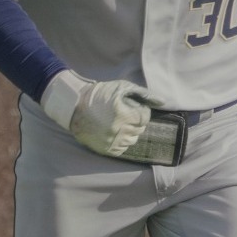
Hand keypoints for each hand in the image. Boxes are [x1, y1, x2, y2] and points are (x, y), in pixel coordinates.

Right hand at [41, 69, 164, 157]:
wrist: (74, 106)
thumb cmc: (100, 94)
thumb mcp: (122, 87)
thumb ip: (144, 94)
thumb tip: (162, 102)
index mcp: (124, 115)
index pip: (144, 117)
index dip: (139, 110)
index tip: (130, 107)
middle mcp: (119, 131)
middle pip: (139, 129)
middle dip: (135, 121)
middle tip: (123, 114)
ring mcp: (111, 141)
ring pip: (132, 140)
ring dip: (129, 132)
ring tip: (118, 122)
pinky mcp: (105, 149)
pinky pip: (122, 149)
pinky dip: (121, 141)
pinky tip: (113, 131)